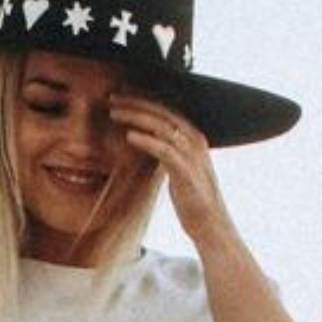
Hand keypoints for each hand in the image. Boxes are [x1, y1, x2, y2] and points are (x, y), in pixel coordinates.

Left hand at [108, 87, 231, 247]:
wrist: (210, 224)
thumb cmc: (192, 200)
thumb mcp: (178, 169)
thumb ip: (167, 153)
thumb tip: (148, 145)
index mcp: (192, 136)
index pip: (165, 110)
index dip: (142, 101)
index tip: (121, 97)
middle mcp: (193, 140)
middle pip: (161, 113)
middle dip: (135, 103)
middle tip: (112, 99)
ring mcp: (191, 154)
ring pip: (160, 126)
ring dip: (135, 118)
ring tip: (114, 114)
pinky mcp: (185, 170)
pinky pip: (163, 149)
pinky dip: (145, 140)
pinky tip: (129, 136)